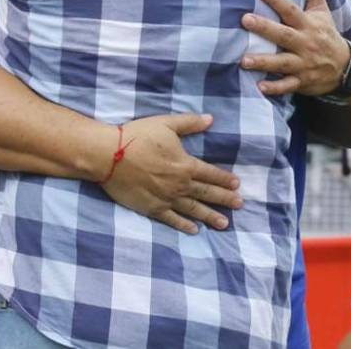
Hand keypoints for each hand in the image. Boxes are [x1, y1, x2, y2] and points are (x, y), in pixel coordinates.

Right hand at [101, 114, 242, 235]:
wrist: (109, 156)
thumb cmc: (137, 136)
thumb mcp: (166, 124)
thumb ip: (189, 123)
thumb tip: (211, 119)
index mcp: (185, 164)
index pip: (210, 174)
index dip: (224, 179)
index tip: (237, 185)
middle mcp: (179, 185)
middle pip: (206, 194)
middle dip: (224, 200)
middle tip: (240, 205)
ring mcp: (166, 199)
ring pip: (193, 210)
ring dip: (210, 216)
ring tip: (224, 224)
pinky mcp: (151, 208)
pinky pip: (172, 219)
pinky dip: (184, 225)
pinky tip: (194, 230)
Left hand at [240, 0, 348, 96]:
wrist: (346, 67)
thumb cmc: (327, 34)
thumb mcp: (322, 10)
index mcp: (308, 24)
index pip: (291, 9)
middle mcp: (305, 43)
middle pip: (283, 35)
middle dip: (264, 28)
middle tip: (244, 19)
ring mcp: (304, 64)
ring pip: (282, 62)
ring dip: (263, 62)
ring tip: (243, 60)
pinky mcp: (302, 81)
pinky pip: (288, 86)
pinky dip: (275, 88)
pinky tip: (259, 87)